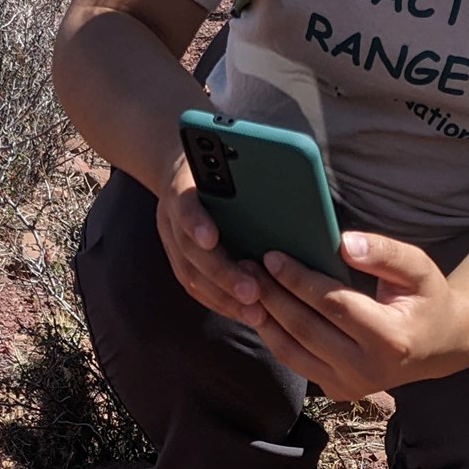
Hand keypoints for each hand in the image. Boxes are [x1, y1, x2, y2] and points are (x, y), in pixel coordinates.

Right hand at [155, 156, 265, 321]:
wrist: (182, 170)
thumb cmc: (221, 160)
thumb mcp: (230, 153)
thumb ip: (252, 170)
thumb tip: (298, 185)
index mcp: (183, 185)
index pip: (184, 203)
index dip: (194, 222)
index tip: (211, 238)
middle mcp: (170, 215)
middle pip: (189, 249)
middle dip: (221, 273)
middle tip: (252, 292)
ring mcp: (170, 240)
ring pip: (191, 275)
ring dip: (224, 297)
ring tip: (256, 314)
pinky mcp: (177, 260)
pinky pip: (195, 288)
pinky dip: (220, 302)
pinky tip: (246, 313)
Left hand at [235, 230, 462, 399]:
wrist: (437, 347)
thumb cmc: (426, 299)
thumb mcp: (418, 268)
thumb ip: (384, 252)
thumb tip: (343, 243)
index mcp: (391, 339)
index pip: (333, 305)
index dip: (299, 280)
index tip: (272, 256)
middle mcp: (368, 370)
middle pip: (305, 328)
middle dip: (272, 296)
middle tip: (245, 267)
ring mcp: (350, 386)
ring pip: (292, 350)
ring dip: (264, 317)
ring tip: (245, 285)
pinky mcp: (337, 392)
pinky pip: (295, 361)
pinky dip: (273, 335)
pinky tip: (259, 309)